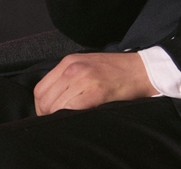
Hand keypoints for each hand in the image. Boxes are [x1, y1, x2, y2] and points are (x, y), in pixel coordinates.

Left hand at [33, 52, 155, 115]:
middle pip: (45, 101)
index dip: (42, 107)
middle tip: (62, 119)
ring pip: (55, 108)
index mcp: (69, 61)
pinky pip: (70, 111)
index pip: (40, 90)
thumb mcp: (86, 65)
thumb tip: (51, 100)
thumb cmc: (115, 70)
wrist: (140, 70)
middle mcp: (72, 68)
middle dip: (49, 115)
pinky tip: (81, 116)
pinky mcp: (94, 92)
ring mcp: (83, 79)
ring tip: (74, 117)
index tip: (51, 114)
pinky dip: (71, 118)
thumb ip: (68, 78)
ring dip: (61, 117)